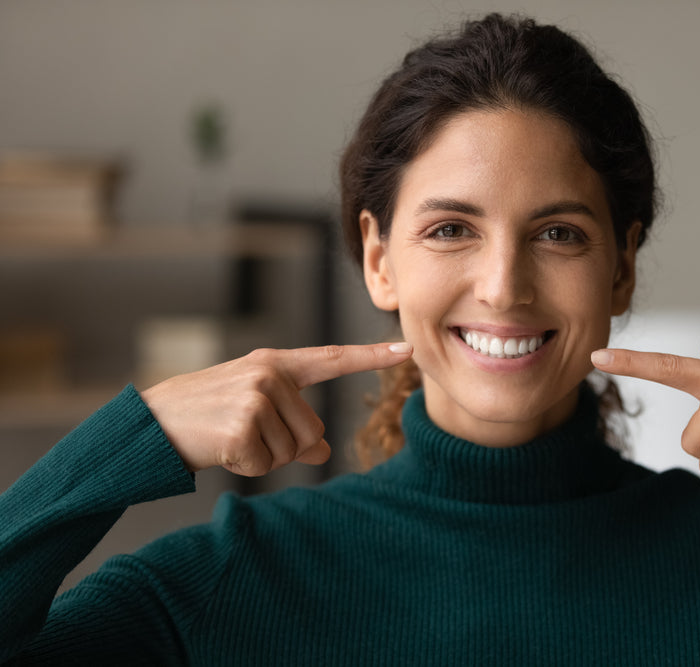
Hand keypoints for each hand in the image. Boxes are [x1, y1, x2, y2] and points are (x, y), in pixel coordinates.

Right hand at [141, 343, 412, 475]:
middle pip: (313, 431)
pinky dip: (245, 467)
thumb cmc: (208, 416)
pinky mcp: (242, 425)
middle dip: (283, 445)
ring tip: (230, 437)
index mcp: (277, 364)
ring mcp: (257, 397)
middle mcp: (270, 374)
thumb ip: (294, 425)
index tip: (407, 350)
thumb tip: (326, 449)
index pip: (333, 360)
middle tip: (242, 432)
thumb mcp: (255, 412)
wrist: (152, 423)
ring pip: (292, 451)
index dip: (372, 357)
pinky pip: (266, 464)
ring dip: (263, 457)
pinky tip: (221, 448)